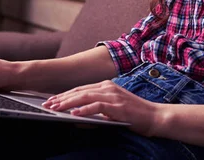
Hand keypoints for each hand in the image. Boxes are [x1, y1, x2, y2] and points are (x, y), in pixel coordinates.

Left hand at [42, 80, 164, 136]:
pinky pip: (97, 106)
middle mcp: (108, 87)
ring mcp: (113, 95)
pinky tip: (74, 113)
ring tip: (56, 108)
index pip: (81, 90)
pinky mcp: (117, 105)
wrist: (155, 116)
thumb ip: (97, 110)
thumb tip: (78, 116)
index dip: (65, 95)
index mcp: (107, 86)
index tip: (52, 101)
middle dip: (62, 98)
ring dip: (68, 103)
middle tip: (48, 104)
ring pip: (85, 96)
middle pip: (80, 91)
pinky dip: (84, 109)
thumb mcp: (112, 110)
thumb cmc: (135, 115)